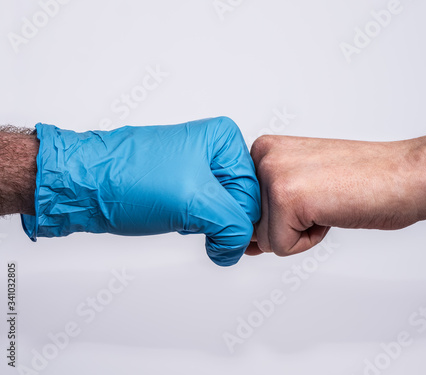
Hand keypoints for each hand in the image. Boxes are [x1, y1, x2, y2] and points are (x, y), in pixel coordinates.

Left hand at [22, 117, 260, 265]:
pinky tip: (174, 217)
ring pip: (224, 211)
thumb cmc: (127, 181)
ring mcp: (198, 167)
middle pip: (241, 203)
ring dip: (206, 225)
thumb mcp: (194, 202)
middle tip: (193, 220)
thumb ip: (234, 225)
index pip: (254, 194)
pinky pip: (206, 212)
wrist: (82, 186)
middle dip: (220, 221)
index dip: (237, 220)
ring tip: (178, 214)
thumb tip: (239, 245)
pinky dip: (195, 225)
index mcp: (225, 139)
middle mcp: (214, 149)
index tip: (217, 232)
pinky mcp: (183, 184)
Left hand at [247, 126, 425, 256]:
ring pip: (265, 238)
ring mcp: (272, 174)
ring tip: (329, 204)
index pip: (246, 208)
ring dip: (300, 233)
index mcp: (263, 149)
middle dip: (289, 225)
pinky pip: (280, 247)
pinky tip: (332, 212)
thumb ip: (267, 209)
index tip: (310, 197)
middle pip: (253, 224)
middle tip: (324, 199)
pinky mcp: (286, 197)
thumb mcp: (302, 184)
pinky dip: (310, 241)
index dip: (281, 215)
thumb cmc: (363, 181)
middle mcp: (262, 155)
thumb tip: (241, 245)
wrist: (406, 175)